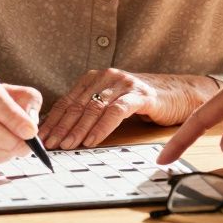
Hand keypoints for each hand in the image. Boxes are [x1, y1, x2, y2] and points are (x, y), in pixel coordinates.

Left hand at [39, 69, 216, 149]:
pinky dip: (102, 127)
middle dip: (61, 126)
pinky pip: (116, 111)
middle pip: (78, 104)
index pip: (69, 100)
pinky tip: (92, 140)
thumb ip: (91, 112)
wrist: (180, 94)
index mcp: (96, 78)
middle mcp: (108, 76)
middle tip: (49, 145)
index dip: (53, 119)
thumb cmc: (143, 102)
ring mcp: (124, 84)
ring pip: (94, 107)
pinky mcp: (141, 95)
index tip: (41, 137)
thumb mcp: (112, 103)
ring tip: (67, 145)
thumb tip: (63, 132)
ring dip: (78, 129)